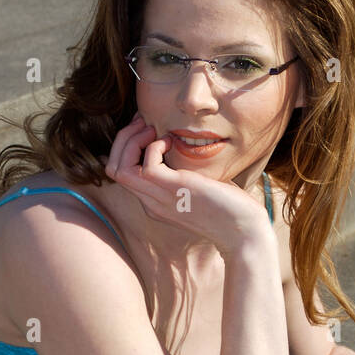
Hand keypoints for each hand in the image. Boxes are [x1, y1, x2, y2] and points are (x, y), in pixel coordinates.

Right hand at [103, 112, 272, 255]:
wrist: (242, 230)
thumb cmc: (228, 208)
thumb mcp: (198, 187)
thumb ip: (184, 173)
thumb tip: (181, 146)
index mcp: (154, 203)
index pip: (122, 173)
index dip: (128, 146)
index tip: (147, 129)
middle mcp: (151, 203)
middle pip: (113, 169)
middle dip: (123, 139)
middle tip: (144, 123)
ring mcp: (159, 199)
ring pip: (118, 168)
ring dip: (131, 140)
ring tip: (152, 129)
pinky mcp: (173, 190)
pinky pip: (146, 165)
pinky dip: (154, 146)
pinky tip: (171, 142)